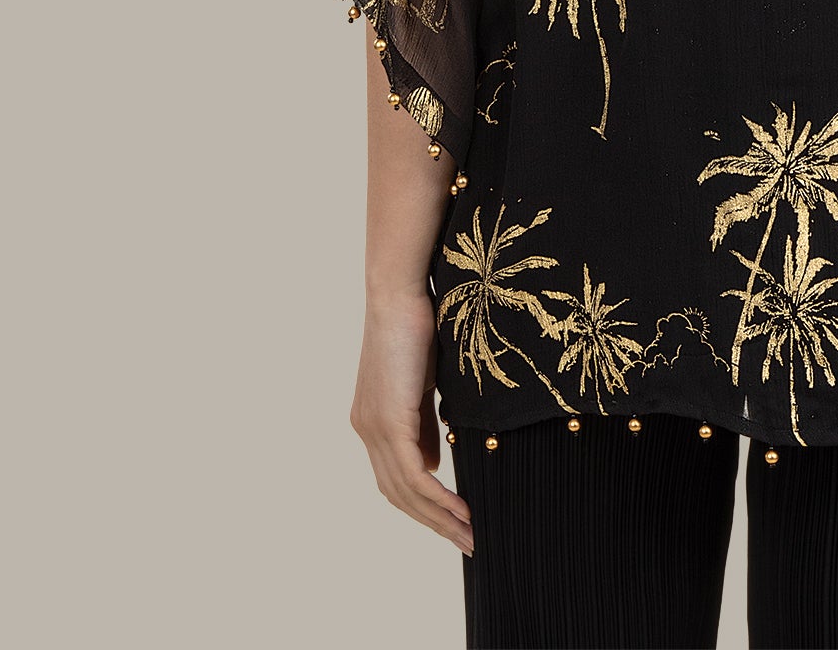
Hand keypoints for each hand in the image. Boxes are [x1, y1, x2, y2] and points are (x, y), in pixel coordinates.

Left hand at [351, 291, 472, 552]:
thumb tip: (434, 465)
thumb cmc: (415, 325)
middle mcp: (366, 431)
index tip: (455, 524)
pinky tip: (461, 512)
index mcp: (371, 423)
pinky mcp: (389, 422)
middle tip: (468, 544)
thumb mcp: (423, 383)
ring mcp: (374, 429)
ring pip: (406, 493)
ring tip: (471, 537)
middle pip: (398, 496)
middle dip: (434, 525)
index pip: (395, 480)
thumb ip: (423, 425)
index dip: (423, 507)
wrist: (397, 294)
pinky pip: (414, 476)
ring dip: (440, 520)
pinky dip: (438, 499)